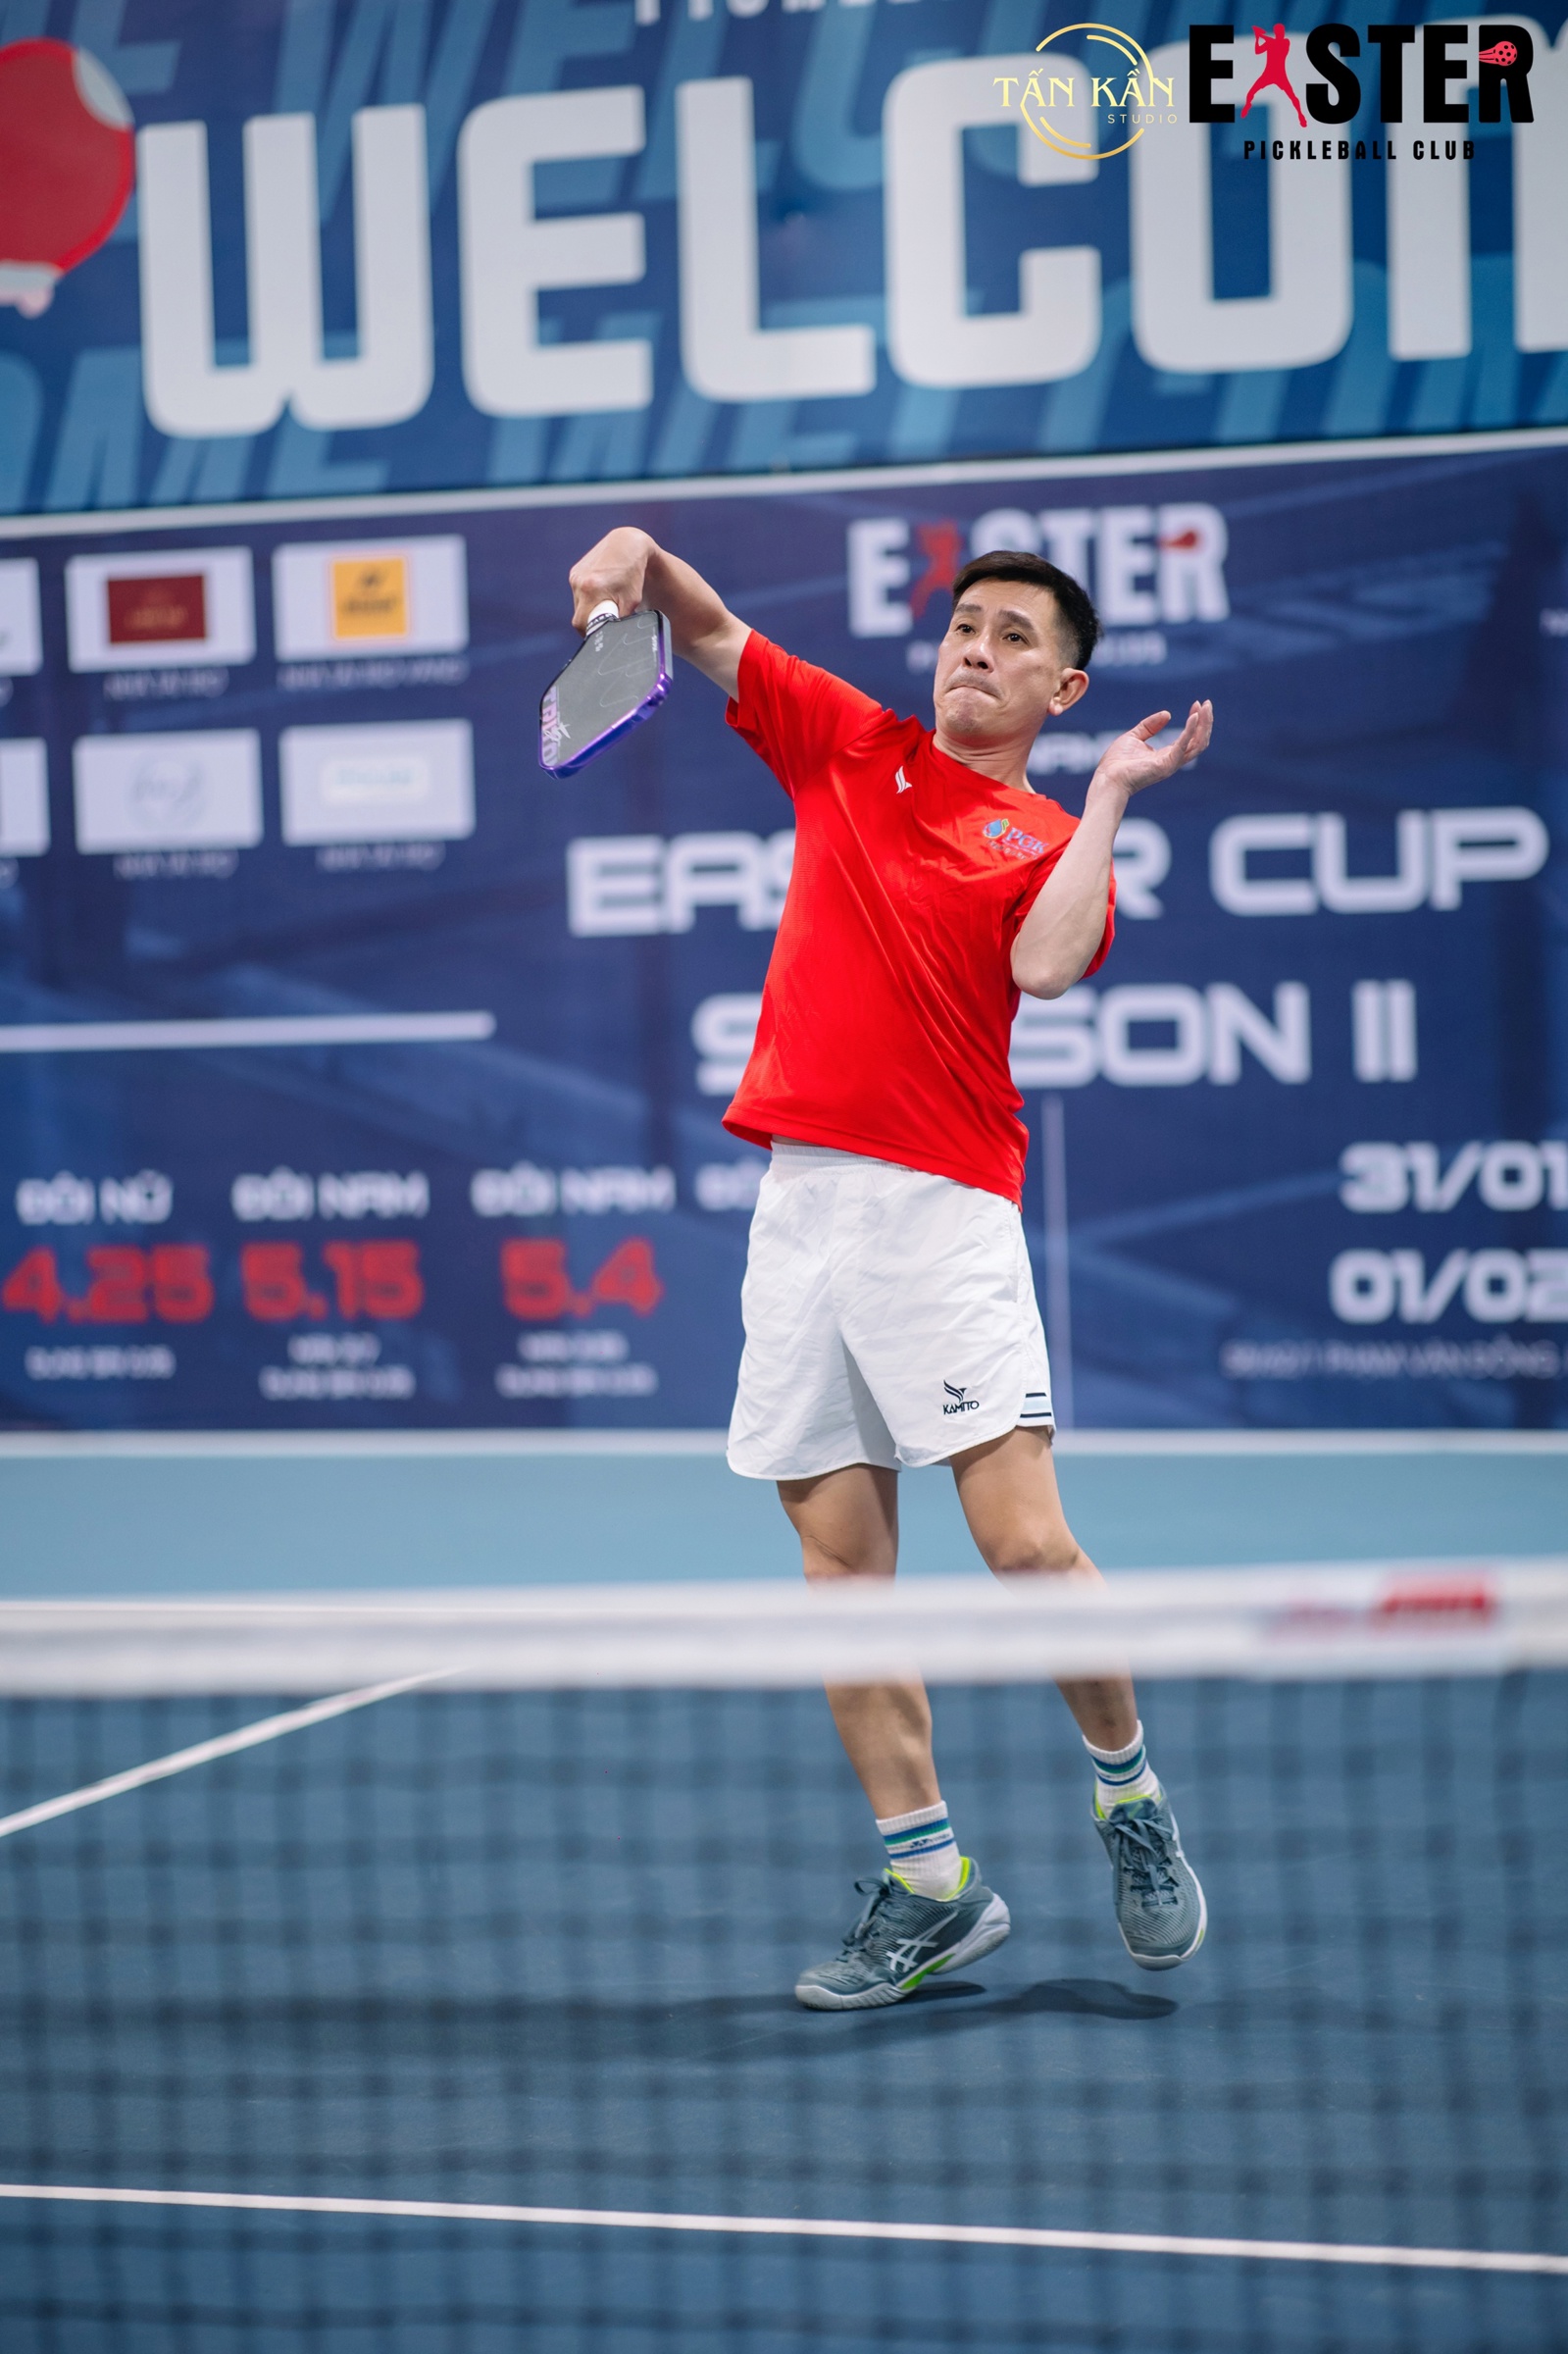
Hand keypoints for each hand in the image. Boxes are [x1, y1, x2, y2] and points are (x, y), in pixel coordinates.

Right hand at [568, 527, 653, 634]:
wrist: (627, 545)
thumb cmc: (633, 575)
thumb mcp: (631, 602)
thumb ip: (619, 620)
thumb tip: (613, 637)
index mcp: (591, 590)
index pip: (581, 625)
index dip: (590, 633)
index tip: (600, 635)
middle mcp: (579, 582)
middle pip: (578, 616)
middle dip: (590, 621)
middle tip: (606, 619)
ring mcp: (575, 576)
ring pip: (577, 605)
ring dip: (588, 608)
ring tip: (605, 600)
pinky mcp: (574, 572)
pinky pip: (577, 593)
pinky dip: (587, 597)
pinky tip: (600, 590)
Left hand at [1089, 699, 1212, 802]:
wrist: (1107, 778)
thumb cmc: (1116, 763)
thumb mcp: (1134, 737)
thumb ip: (1150, 726)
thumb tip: (1168, 714)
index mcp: (1166, 756)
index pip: (1189, 738)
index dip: (1195, 721)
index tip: (1196, 704)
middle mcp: (1172, 761)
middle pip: (1198, 741)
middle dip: (1205, 722)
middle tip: (1208, 703)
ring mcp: (1171, 764)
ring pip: (1197, 744)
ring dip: (1204, 725)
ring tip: (1205, 707)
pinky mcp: (1166, 765)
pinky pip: (1183, 746)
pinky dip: (1190, 730)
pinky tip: (1194, 717)